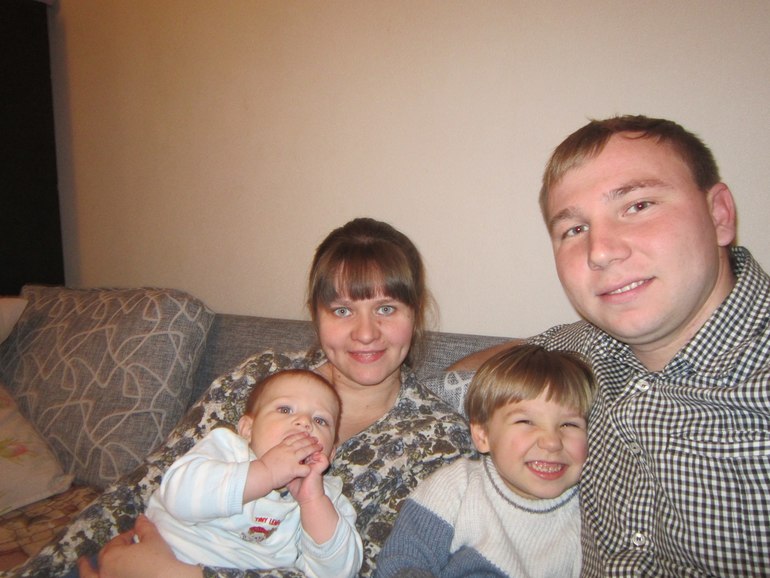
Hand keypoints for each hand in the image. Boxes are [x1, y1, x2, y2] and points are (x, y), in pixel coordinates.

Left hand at [77, 515, 200, 577]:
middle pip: (100, 560)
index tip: (136, 534)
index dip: (126, 536)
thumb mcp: (153, 539)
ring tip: (82, 563)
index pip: (116, 542)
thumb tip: (140, 518)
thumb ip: (144, 527)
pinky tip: (103, 575)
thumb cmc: (158, 560)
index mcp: (110, 557)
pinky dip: (97, 577)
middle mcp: (104, 573)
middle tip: (99, 553)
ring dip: (85, 571)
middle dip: (105, 552)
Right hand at [243, 431, 322, 501]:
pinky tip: (312, 468)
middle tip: (316, 439)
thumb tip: (280, 448)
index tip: (306, 434)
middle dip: (310, 440)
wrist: (261, 474)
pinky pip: (305, 468)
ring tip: (319, 447)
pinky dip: (309, 468)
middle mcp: (288, 450)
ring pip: (306, 451)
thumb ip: (278, 450)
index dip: (301, 435)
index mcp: (282, 446)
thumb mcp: (271, 452)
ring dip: (314, 448)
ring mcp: (292, 459)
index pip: (293, 438)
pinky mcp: (294, 469)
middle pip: (302, 442)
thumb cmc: (263, 466)